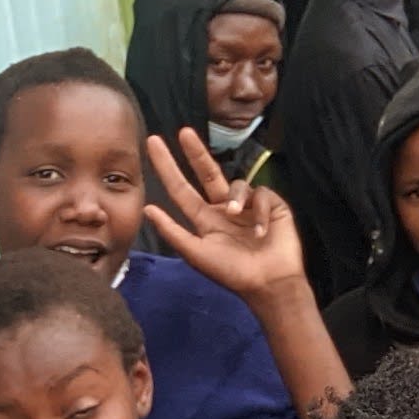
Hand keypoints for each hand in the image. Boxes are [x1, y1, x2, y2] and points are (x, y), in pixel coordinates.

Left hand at [143, 133, 309, 307]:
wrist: (269, 285)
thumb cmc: (232, 274)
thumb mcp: (197, 253)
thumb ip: (172, 231)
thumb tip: (147, 209)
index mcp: (204, 220)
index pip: (181, 189)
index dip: (167, 168)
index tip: (154, 144)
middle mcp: (224, 209)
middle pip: (207, 173)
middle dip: (195, 153)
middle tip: (183, 133)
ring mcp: (247, 205)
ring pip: (236, 184)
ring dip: (235, 197)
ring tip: (236, 216)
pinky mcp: (271, 205)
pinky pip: (261, 194)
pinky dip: (259, 211)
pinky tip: (260, 232)